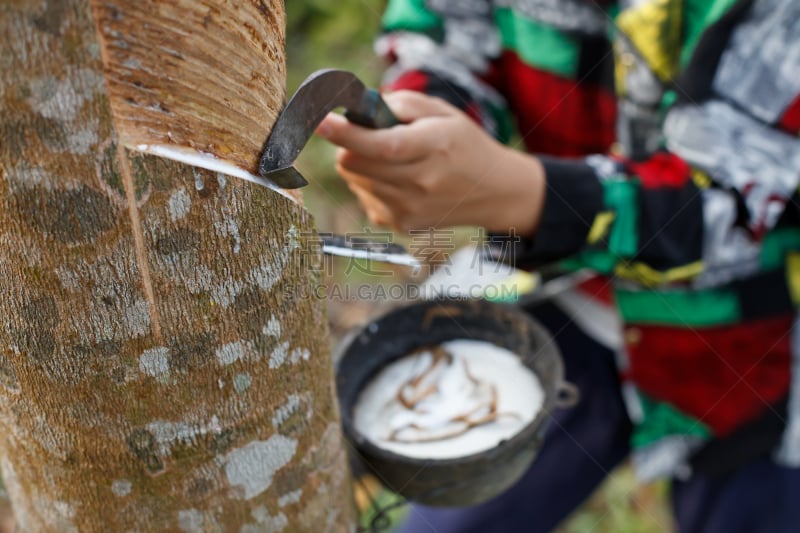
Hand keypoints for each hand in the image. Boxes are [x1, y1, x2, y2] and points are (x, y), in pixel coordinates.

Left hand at [316, 91, 544, 236]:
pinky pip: (366, 197)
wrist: (493, 192)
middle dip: (349, 144)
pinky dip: (372, 184)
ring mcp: (410, 209)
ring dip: (361, 164)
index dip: (347, 134)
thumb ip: (403, 104)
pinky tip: (399, 180)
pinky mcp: (402, 225)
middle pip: (355, 164)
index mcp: (435, 147)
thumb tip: (361, 109)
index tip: (321, 121)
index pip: (383, 145)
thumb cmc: (463, 145)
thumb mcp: (443, 112)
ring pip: (356, 180)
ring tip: (393, 159)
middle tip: (366, 135)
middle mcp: (422, 183)